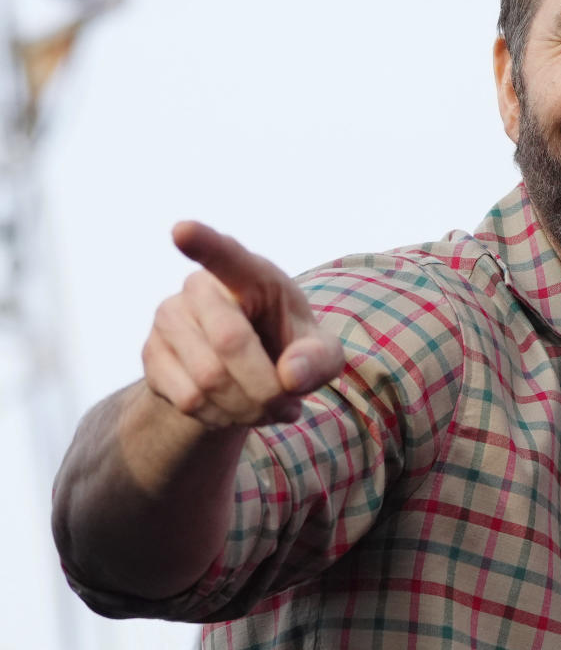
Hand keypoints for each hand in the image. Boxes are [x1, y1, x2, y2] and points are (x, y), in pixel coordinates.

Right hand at [142, 222, 344, 428]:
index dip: (203, 242)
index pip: (225, 254)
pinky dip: (220, 418)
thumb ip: (319, 359)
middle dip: (266, 388)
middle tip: (287, 407)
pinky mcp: (151, 354)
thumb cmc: (288, 348)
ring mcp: (169, 317)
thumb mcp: (320, 353)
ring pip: (208, 379)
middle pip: (230, 342)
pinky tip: (233, 410)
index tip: (182, 231)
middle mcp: (201, 287)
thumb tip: (291, 375)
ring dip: (246, 409)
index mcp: (250, 273)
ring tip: (265, 409)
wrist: (244, 373)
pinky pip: (188, 400)